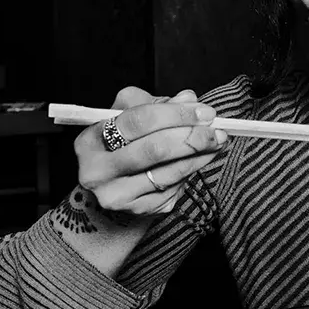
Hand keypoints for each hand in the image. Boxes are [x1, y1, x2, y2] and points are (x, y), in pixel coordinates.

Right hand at [74, 86, 227, 216]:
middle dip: (192, 136)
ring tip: (218, 141)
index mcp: (90, 139)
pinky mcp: (138, 210)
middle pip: (154, 149)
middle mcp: (98, 170)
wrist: (115, 191)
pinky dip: (194, 168)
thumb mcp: (131, 120)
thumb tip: (189, 98)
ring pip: (169, 171)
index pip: (137, 120)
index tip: (203, 111)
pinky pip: (174, 186)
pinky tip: (205, 157)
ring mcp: (117, 194)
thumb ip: (158, 106)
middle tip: (216, 129)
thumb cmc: (125, 148)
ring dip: (200, 153)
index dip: (175, 114)